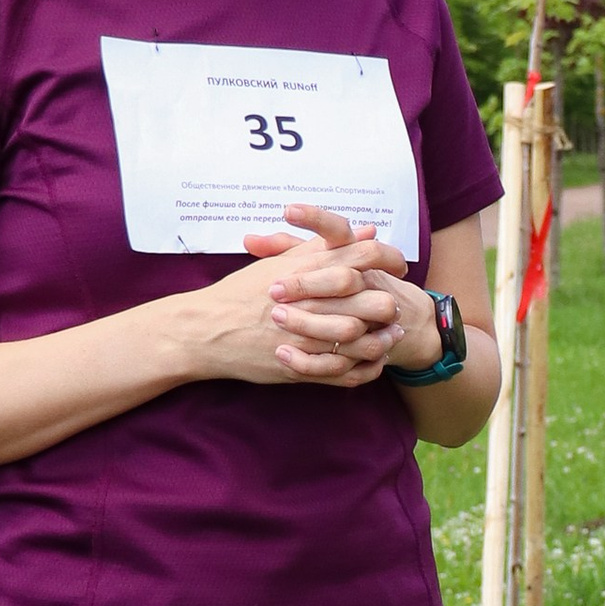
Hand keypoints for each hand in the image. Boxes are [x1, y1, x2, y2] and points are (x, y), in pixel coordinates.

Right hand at [137, 205, 410, 392]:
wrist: (206, 330)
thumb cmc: (241, 293)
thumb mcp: (282, 262)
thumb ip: (325, 247)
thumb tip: (366, 233)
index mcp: (309, 270)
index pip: (365, 256)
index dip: (389, 258)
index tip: (398, 266)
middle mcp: (313, 302)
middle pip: (374, 300)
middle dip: (389, 303)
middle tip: (396, 305)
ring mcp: (309, 338)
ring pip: (364, 340)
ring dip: (381, 339)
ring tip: (389, 336)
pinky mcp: (303, 368)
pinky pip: (346, 373)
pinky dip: (364, 368)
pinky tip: (371, 361)